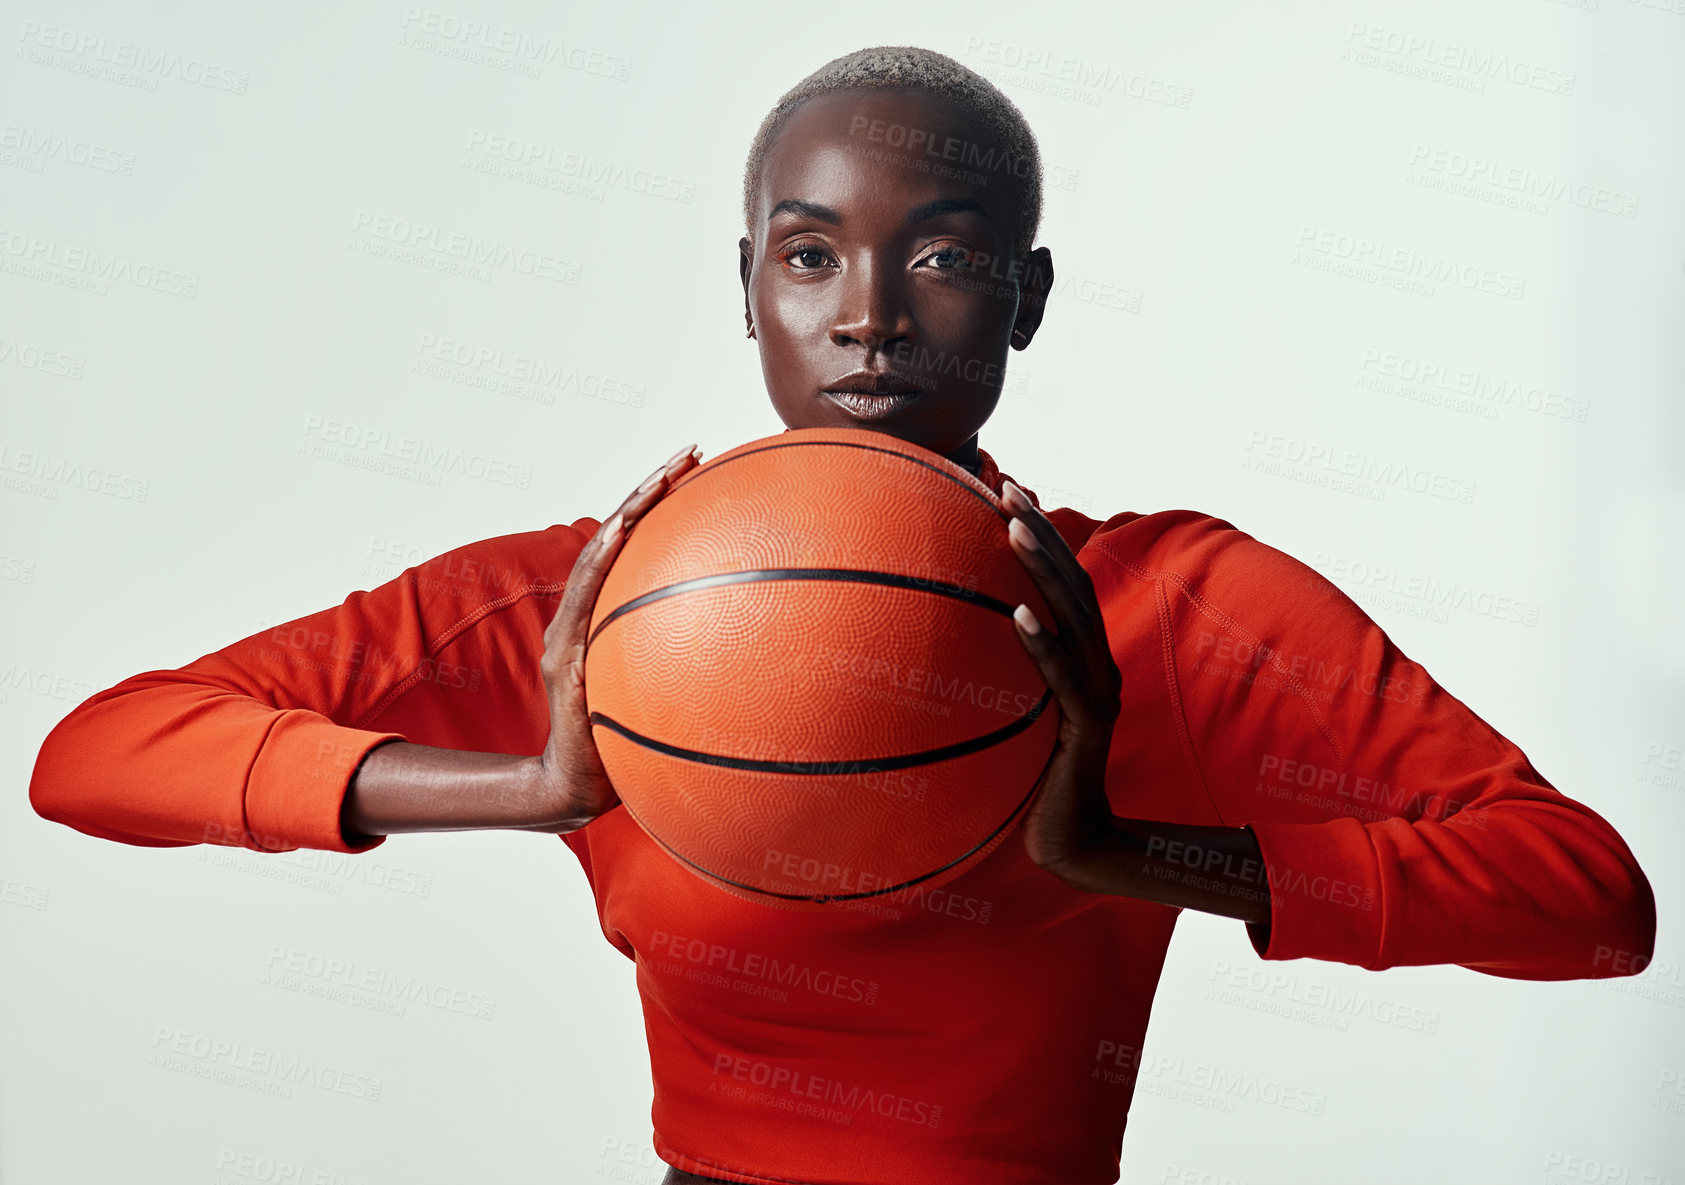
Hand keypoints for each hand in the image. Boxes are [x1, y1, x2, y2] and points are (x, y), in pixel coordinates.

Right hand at [528, 442, 702, 830]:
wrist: (578, 785)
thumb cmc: (627, 745)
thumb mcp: (667, 695)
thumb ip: (692, 664)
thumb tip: (764, 645)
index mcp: (608, 617)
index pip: (636, 545)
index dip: (663, 501)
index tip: (701, 463)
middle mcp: (584, 615)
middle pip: (616, 537)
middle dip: (651, 489)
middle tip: (689, 451)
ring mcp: (570, 636)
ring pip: (597, 559)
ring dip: (628, 515)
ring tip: (657, 479)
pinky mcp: (564, 661)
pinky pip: (583, 604)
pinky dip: (599, 567)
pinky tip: (618, 536)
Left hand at [1001, 479, 1124, 886]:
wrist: (1070, 839)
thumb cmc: (1030, 775)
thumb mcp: (1012, 715)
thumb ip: (995, 676)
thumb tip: (941, 639)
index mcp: (1081, 655)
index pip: (1061, 578)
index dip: (1038, 530)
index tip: (1005, 485)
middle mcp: (1096, 664)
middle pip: (1071, 583)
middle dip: (1039, 532)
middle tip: (1007, 488)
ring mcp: (1097, 693)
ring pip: (1074, 618)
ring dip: (1043, 571)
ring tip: (1013, 530)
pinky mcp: (1088, 728)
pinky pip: (1064, 680)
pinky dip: (1044, 645)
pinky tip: (1018, 617)